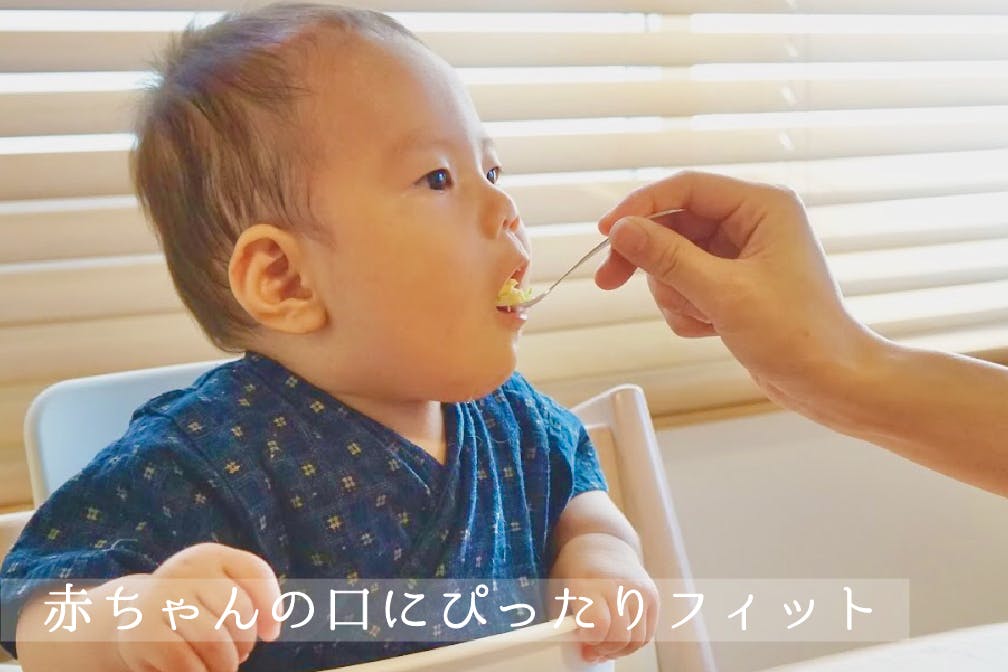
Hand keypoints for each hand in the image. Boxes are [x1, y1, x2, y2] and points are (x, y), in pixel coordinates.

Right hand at [114, 543, 281, 671]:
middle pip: (238, 610)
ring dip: (224, 665)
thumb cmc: (190, 606)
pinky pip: (185, 663)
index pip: (255, 572)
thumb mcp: (216, 588)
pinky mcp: (142, 631)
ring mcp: (161, 599)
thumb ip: (248, 597)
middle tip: (239, 656)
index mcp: (209, 556)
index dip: (271, 606)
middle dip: (245, 642)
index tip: (271, 634)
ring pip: (215, 640)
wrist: (131, 614)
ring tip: (221, 668)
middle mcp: (184, 570)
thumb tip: (271, 630)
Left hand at [549, 533, 658, 662]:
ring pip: (637, 640)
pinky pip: (647, 634)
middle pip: (620, 636)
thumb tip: (578, 650)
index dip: (590, 639)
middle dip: (604, 650)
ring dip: (620, 651)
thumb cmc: (576, 569)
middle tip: (591, 650)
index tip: (581, 637)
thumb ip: (564, 620)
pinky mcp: (653, 596)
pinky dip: (633, 643)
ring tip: (605, 647)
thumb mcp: (559, 589)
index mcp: (591, 583)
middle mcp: (619, 586)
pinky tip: (618, 639)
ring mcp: (640, 591)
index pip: (599, 625)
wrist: (603, 542)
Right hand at [595, 170, 880, 408]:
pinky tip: (709, 329)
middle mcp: (752, 224)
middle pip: (673, 225)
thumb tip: (621, 231)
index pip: (686, 189)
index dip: (641, 207)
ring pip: (674, 260)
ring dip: (674, 293)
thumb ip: (667, 258)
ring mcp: (742, 257)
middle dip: (648, 258)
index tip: (606, 233)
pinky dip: (686, 310)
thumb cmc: (796, 334)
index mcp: (762, 207)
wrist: (831, 384)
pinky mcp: (734, 287)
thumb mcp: (723, 293)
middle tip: (609, 281)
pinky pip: (686, 286)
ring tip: (700, 318)